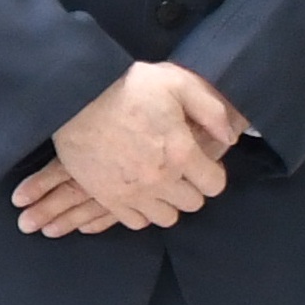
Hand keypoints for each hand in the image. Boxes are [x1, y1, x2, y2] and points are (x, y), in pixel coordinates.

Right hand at [16, 61, 246, 234]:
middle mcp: (160, 180)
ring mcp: (132, 193)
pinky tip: (136, 190)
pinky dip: (140, 210)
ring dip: (166, 201)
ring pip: (166, 218)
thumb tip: (230, 137)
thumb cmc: (127, 86)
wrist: (74, 97)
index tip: (199, 161)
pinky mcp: (107, 197)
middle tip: (177, 168)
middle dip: (190, 187)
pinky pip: (136, 222)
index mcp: (181, 153)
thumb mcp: (177, 83)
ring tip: (156, 181)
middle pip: (192, 204)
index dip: (211, 172)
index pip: (214, 185)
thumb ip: (211, 110)